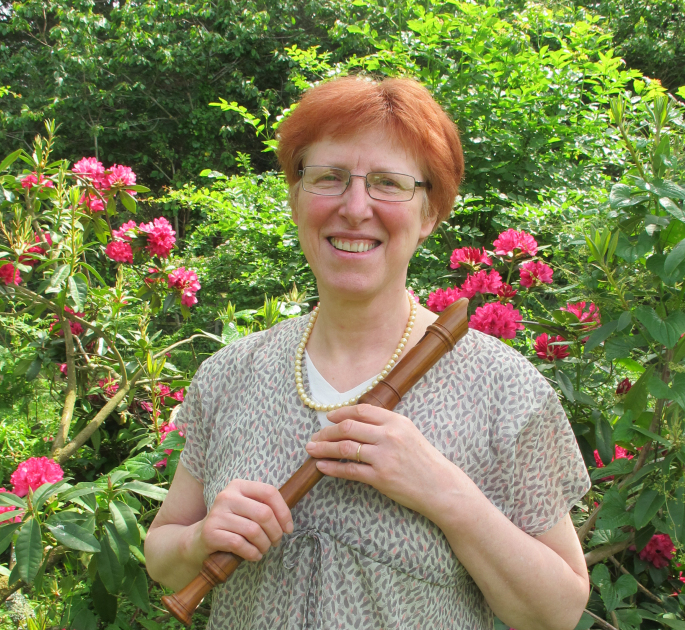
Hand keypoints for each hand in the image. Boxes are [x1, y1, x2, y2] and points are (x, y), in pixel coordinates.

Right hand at [194, 479, 293, 561]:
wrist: (199, 539)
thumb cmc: (232, 524)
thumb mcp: (247, 509)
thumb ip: (265, 507)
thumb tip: (288, 521)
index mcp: (239, 486)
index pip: (269, 492)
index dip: (283, 512)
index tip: (288, 528)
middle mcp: (226, 496)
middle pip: (264, 513)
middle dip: (275, 532)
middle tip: (276, 542)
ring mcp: (217, 514)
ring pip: (254, 531)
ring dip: (264, 545)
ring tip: (263, 549)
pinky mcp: (210, 533)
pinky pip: (240, 544)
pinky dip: (252, 553)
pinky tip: (254, 555)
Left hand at [304, 404, 455, 519]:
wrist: (440, 486)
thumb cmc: (424, 460)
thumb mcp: (408, 433)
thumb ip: (385, 425)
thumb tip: (355, 420)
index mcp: (396, 421)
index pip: (361, 410)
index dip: (341, 412)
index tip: (328, 417)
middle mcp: (389, 435)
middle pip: (348, 427)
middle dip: (327, 431)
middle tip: (315, 436)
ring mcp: (384, 457)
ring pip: (345, 447)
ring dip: (324, 448)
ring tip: (312, 449)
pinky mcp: (380, 478)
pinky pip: (349, 470)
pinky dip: (332, 467)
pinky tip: (321, 466)